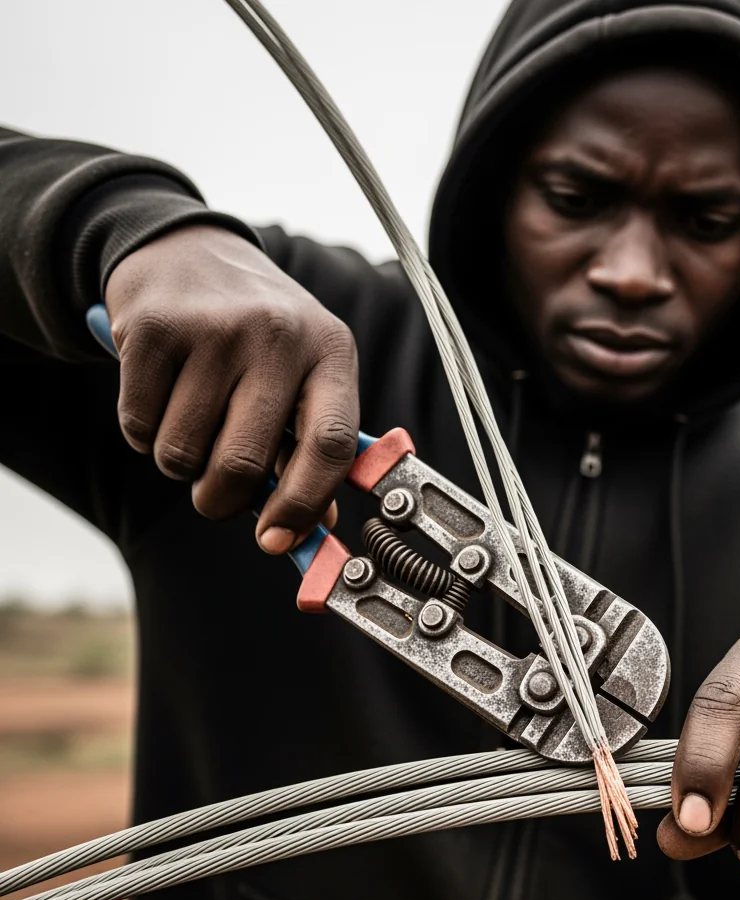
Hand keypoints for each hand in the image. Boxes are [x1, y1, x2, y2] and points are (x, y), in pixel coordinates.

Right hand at [105, 224, 358, 552]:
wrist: (188, 249)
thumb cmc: (257, 334)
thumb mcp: (304, 374)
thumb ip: (308, 448)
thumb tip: (309, 531)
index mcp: (331, 352)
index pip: (330, 446)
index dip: (304, 505)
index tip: (276, 540)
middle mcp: (279, 336)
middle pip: (243, 462)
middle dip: (220, 500)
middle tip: (215, 494)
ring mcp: (215, 328)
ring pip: (181, 454)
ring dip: (180, 463)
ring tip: (191, 423)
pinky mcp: (153, 328)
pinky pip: (139, 428)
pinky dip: (144, 434)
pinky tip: (161, 395)